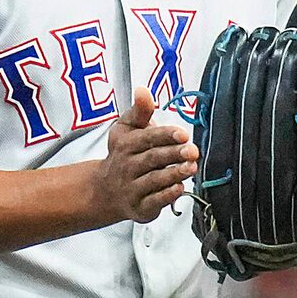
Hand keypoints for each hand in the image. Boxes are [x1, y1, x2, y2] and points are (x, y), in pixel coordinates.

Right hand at [87, 91, 197, 226]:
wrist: (104, 191)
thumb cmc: (122, 156)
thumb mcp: (127, 129)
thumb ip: (140, 111)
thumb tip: (143, 90)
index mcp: (126, 145)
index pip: (147, 138)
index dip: (165, 135)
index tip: (182, 134)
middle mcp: (128, 166)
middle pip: (152, 159)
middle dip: (173, 154)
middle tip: (192, 151)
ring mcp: (133, 188)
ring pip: (154, 180)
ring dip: (174, 174)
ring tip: (191, 168)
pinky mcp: (140, 207)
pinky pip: (154, 202)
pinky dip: (167, 196)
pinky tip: (179, 187)